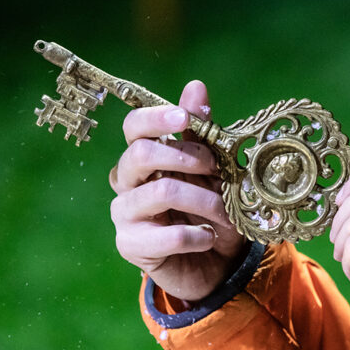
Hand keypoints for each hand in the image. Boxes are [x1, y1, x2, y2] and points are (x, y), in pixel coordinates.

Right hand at [109, 80, 246, 300]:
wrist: (215, 263)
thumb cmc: (210, 210)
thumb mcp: (214, 169)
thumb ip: (201, 132)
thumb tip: (195, 86)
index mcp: (144, 157)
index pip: (134, 127)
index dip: (157, 118)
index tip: (185, 118)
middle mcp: (127, 182)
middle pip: (140, 154)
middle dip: (186, 157)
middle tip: (216, 168)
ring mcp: (125, 214)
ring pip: (160, 192)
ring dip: (204, 201)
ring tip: (224, 212)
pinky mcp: (131, 246)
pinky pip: (167, 235)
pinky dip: (197, 235)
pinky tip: (208, 238)